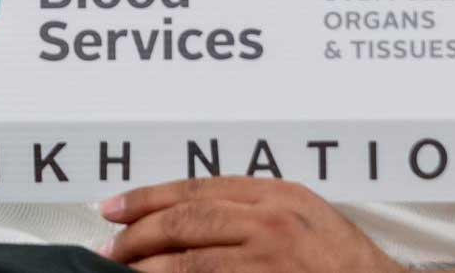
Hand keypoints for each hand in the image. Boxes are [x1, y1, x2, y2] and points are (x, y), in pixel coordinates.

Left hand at [100, 177, 402, 272]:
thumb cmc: (344, 263)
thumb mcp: (303, 217)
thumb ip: (252, 210)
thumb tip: (189, 219)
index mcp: (276, 195)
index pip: (196, 190)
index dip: (147, 199)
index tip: (114, 208)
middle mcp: (272, 222)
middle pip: (184, 222)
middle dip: (137, 235)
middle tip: (109, 247)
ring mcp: (271, 260)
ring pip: (189, 260)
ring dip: (147, 268)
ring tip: (122, 271)